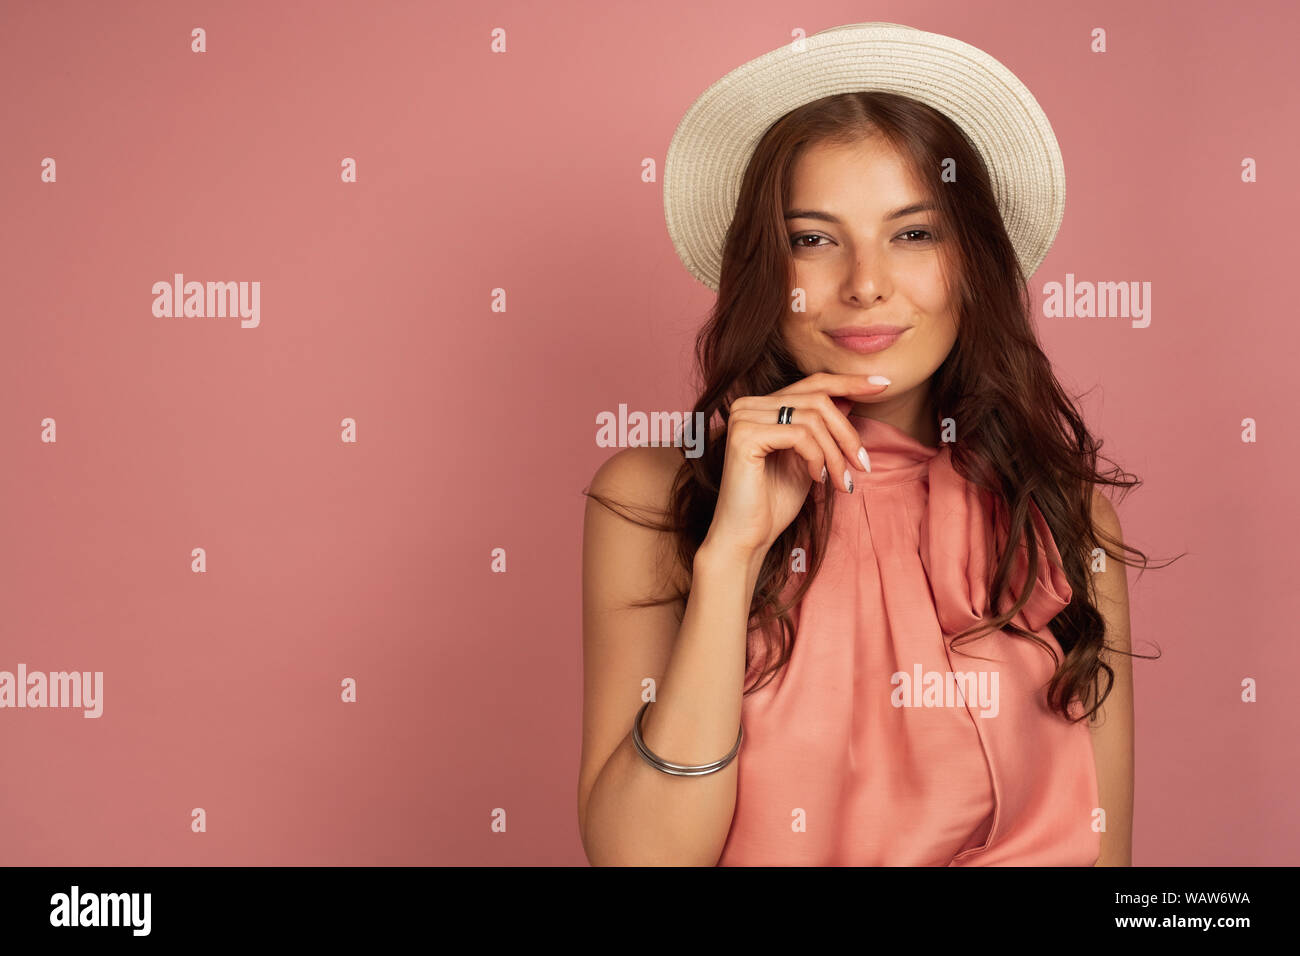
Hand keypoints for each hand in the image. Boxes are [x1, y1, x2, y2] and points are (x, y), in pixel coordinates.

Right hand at [702, 373, 887, 558]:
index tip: (884, 384)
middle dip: (848, 434)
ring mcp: (743, 417)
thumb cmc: (774, 503)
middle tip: (862, 465)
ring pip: (813, 417)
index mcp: (762, 406)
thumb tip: (850, 399)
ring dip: (836, 453)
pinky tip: (817, 479)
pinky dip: (817, 458)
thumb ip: (823, 429)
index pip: (813, 383)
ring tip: (842, 482)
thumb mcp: (809, 458)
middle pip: (818, 398)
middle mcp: (748, 404)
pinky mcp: (744, 435)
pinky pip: (800, 435)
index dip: (850, 381)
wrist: (747, 537)